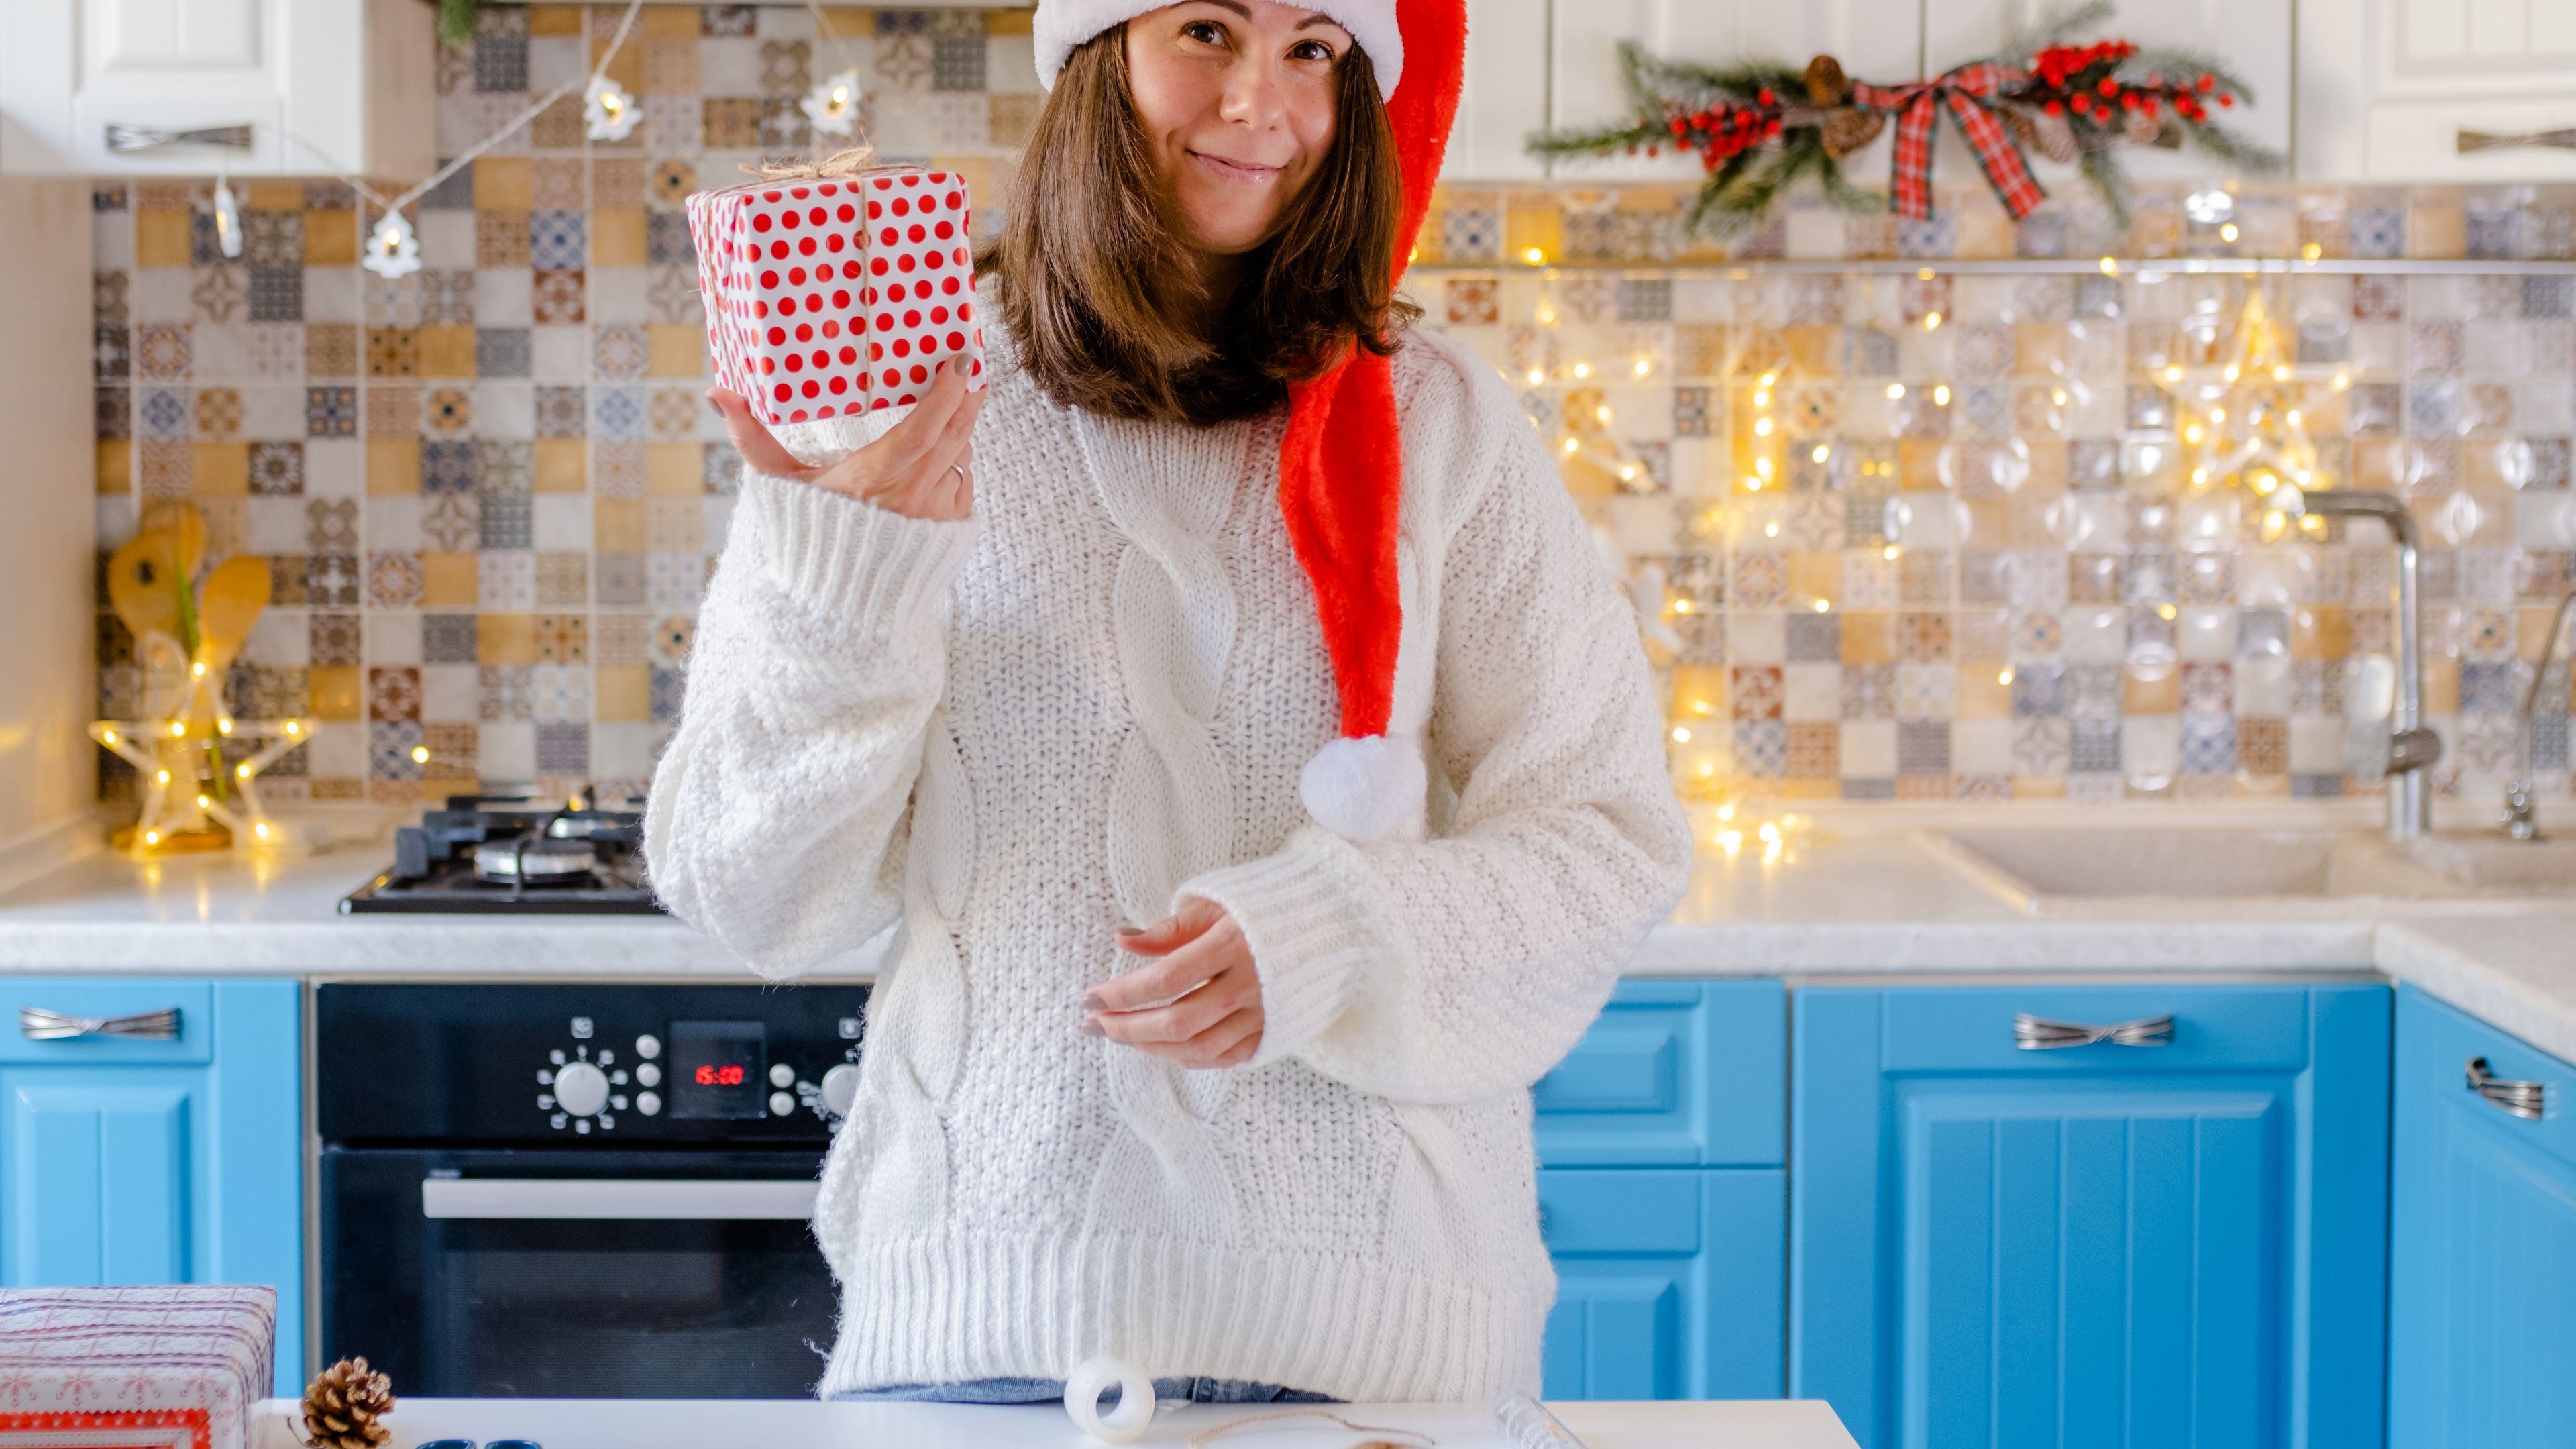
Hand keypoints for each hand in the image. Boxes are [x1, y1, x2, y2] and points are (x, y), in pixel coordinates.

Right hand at [706, 356, 982, 520]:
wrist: (841, 599)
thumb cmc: (808, 534)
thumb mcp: (781, 485)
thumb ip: (753, 438)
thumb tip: (717, 394)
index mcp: (875, 479)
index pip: (923, 429)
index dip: (946, 393)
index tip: (959, 361)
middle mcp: (914, 497)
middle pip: (954, 434)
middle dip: (966, 398)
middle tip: (969, 369)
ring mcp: (938, 516)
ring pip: (961, 458)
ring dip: (957, 435)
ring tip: (947, 415)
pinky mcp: (953, 532)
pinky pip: (965, 485)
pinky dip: (956, 467)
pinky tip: (940, 461)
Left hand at [1081, 898, 1264, 1069]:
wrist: (1331, 923)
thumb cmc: (1265, 908)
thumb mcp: (1216, 905)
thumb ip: (1169, 929)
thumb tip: (1121, 940)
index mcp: (1233, 945)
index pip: (1167, 979)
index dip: (1123, 992)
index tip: (1090, 996)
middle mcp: (1250, 986)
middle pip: (1178, 1022)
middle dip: (1127, 1028)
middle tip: (1093, 1024)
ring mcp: (1263, 1014)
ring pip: (1198, 1047)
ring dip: (1151, 1048)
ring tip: (1120, 1036)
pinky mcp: (1272, 1032)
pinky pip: (1224, 1057)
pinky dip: (1188, 1058)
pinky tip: (1162, 1048)